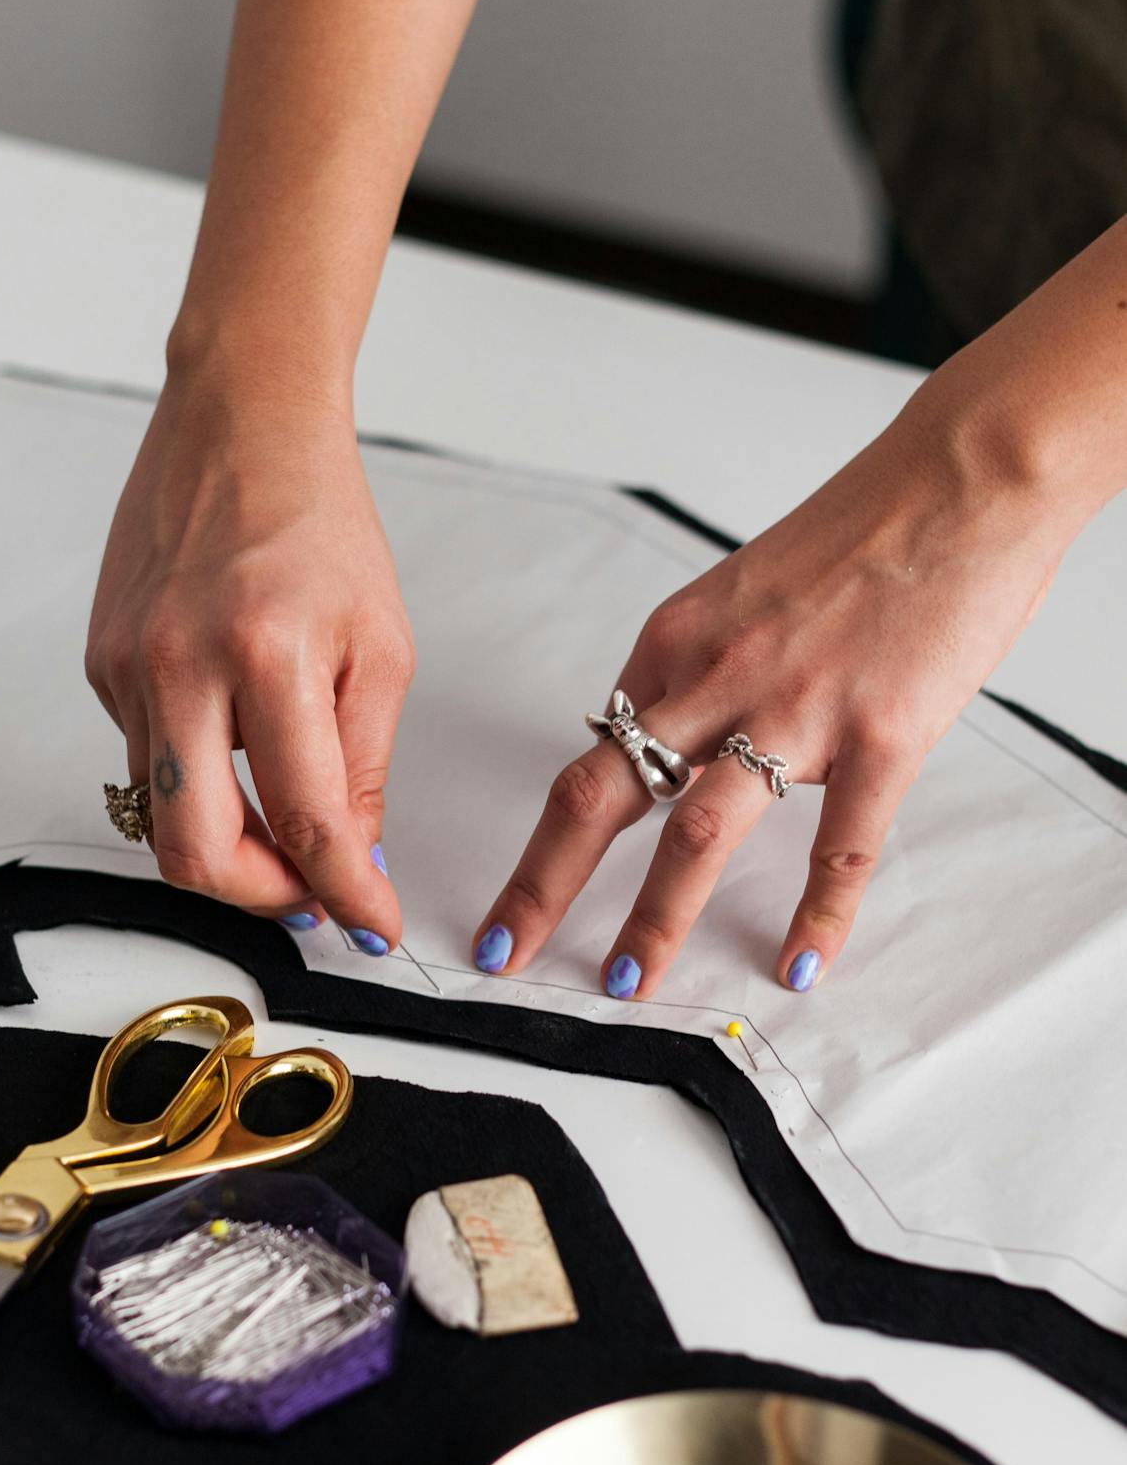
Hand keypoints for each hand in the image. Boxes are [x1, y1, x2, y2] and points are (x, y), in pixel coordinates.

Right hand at [85, 372, 411, 950]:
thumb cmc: (322, 525)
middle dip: (260, 896)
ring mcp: (126, 666)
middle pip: (195, 853)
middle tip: (311, 890)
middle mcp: (180, 663)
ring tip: (285, 810)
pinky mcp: (99, 663)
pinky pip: (147, 760)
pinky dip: (198, 775)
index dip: (347, 895)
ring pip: (165, 815)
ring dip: (231, 838)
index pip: (309, 822)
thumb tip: (351, 865)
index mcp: (269, 654)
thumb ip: (364, 768)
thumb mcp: (383, 647)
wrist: (239, 422)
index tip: (374, 928)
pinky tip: (234, 728)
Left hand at [474, 390, 1067, 996]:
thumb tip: (673, 734)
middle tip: (499, 951)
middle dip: (540, 884)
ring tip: (623, 987)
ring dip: (651, 920)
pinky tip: (798, 964)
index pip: (597, 750)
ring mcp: (797, 710)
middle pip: (601, 795)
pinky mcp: (882, 735)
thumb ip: (705, 667)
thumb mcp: (747, 588)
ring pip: (696, 834)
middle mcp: (716, 678)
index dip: (551, 830)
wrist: (966, 477)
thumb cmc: (865, 528)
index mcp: (677, 640)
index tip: (523, 891)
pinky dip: (817, 914)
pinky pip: (839, 846)